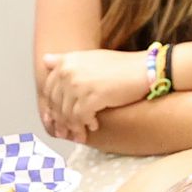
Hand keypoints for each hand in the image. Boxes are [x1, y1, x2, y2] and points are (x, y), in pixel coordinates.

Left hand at [36, 46, 158, 140]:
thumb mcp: (90, 57)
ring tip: (80, 134)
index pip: (49, 90)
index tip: (57, 118)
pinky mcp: (92, 96)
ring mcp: (79, 84)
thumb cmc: (121, 65)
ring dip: (73, 126)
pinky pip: (81, 118)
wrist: (146, 68)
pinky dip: (85, 125)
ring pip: (68, 113)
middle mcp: (69, 71)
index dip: (53, 107)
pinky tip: (93, 126)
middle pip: (57, 104)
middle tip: (67, 132)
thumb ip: (66, 60)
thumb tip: (45, 59)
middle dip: (61, 120)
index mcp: (67, 62)